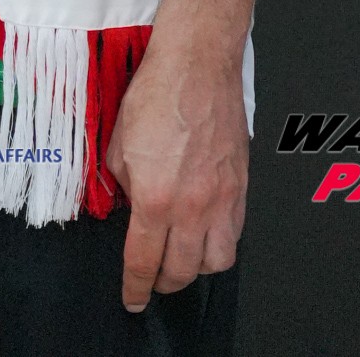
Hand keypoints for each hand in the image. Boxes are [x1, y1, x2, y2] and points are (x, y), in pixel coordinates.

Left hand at [106, 39, 247, 311]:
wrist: (197, 62)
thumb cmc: (157, 92)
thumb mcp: (118, 144)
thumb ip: (124, 186)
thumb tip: (130, 205)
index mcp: (156, 198)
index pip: (144, 263)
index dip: (136, 288)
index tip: (133, 298)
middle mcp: (193, 205)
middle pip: (184, 272)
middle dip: (165, 282)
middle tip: (155, 276)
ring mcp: (222, 196)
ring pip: (217, 260)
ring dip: (198, 266)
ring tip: (185, 254)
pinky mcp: (241, 183)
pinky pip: (236, 231)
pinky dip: (221, 239)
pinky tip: (207, 228)